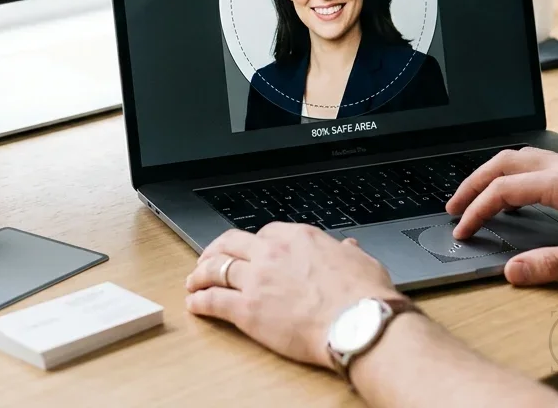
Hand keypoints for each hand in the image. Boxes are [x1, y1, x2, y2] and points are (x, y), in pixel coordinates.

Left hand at [184, 223, 397, 369]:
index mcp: (298, 237)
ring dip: (201, 274)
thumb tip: (349, 246)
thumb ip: (347, 252)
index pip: (264, 234)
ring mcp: (256, 279)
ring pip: (217, 268)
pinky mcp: (247, 309)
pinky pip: (214, 300)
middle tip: (209, 258)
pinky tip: (194, 303)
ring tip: (194, 281)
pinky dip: (200, 300)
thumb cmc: (364, 296)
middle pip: (232, 243)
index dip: (252, 244)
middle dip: (216, 250)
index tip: (249, 251)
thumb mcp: (359, 262)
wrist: (358, 323)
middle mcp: (271, 253)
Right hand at [447, 147, 557, 284]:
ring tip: (476, 197)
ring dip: (493, 174)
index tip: (463, 230)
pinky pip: (536, 162)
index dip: (477, 209)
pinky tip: (515, 193)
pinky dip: (514, 174)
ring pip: (520, 157)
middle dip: (474, 183)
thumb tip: (512, 272)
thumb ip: (550, 264)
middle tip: (454, 206)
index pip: (504, 189)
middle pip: (504, 162)